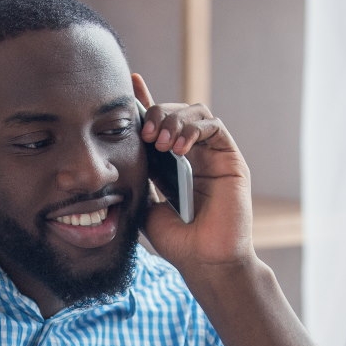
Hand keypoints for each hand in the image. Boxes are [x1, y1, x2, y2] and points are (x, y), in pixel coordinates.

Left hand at [132, 73, 254, 269]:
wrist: (204, 261)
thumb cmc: (176, 241)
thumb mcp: (143, 205)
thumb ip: (135, 178)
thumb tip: (114, 156)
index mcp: (170, 163)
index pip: (158, 124)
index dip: (145, 101)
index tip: (130, 83)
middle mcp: (192, 154)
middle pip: (174, 112)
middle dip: (156, 113)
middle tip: (144, 134)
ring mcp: (212, 155)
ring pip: (194, 112)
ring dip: (173, 119)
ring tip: (160, 141)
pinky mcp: (230, 159)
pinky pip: (213, 127)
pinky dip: (194, 129)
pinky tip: (179, 147)